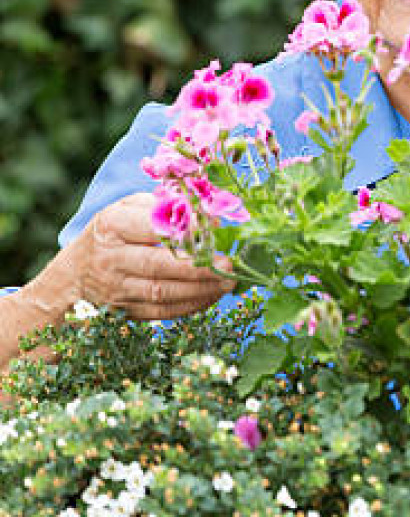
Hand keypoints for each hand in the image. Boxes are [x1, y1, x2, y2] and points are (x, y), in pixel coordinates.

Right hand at [64, 193, 234, 319]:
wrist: (72, 277)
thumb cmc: (112, 234)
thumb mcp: (128, 209)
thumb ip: (165, 206)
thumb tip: (208, 217)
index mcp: (112, 225)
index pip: (151, 227)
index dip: (186, 229)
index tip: (214, 229)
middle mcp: (111, 258)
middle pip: (157, 264)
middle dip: (198, 267)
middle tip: (228, 264)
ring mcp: (116, 288)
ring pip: (161, 292)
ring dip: (200, 289)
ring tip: (228, 282)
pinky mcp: (124, 311)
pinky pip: (161, 311)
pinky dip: (190, 305)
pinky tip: (212, 295)